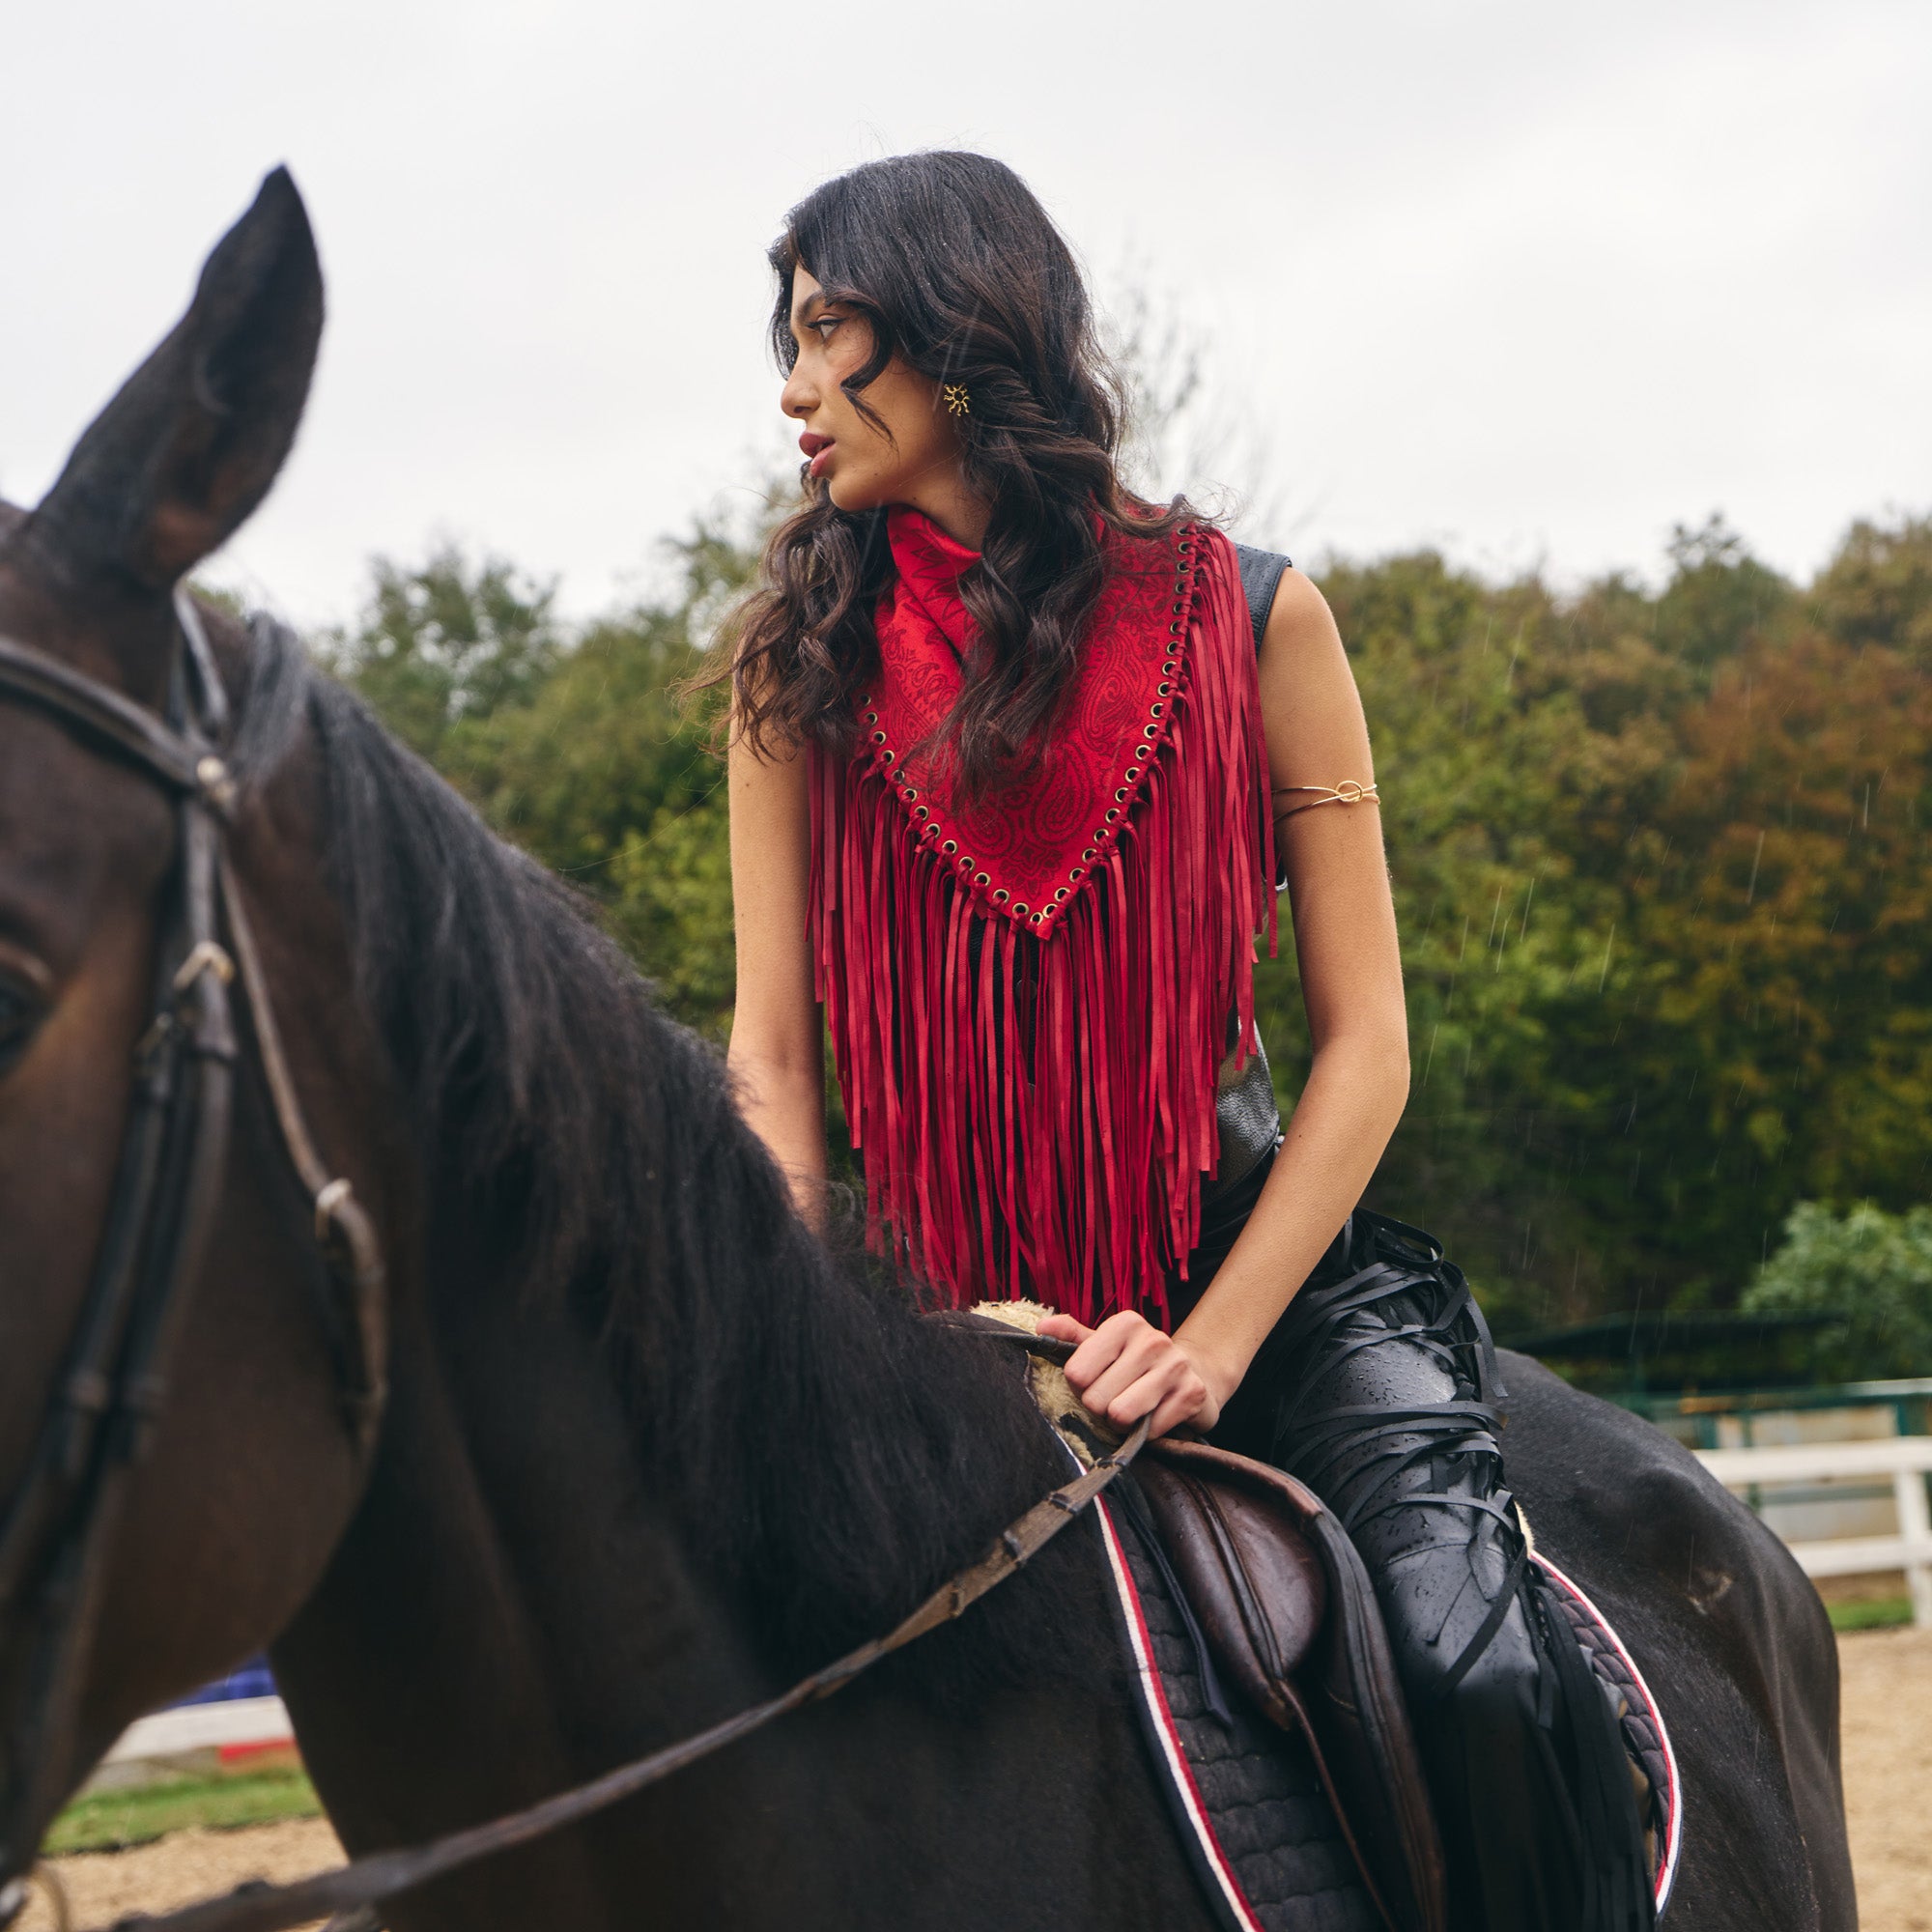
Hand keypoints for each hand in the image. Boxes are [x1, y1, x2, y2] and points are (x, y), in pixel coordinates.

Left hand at [1035, 1310, 1232, 1438]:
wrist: (1194, 1374)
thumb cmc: (1136, 1363)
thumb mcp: (1104, 1345)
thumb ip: (1072, 1337)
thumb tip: (1041, 1329)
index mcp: (1126, 1324)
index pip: (1076, 1372)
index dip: (1080, 1387)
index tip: (1096, 1381)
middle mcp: (1153, 1340)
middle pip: (1096, 1399)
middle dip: (1102, 1408)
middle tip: (1117, 1398)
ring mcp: (1176, 1366)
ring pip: (1120, 1415)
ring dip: (1122, 1423)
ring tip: (1134, 1409)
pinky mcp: (1192, 1394)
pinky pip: (1149, 1430)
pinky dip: (1147, 1431)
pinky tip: (1156, 1415)